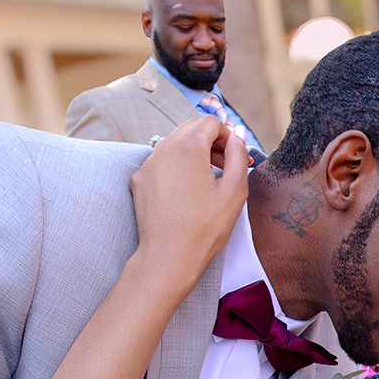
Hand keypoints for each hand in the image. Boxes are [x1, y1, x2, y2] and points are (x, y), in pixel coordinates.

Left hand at [128, 116, 248, 288]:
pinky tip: (186, 191)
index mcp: (189, 147)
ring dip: (194, 152)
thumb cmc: (204, 228)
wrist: (169, 256)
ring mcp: (148, 164)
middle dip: (211, 140)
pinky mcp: (139, 180)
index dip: (228, 136)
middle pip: (191, 127)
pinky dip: (176, 167)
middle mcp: (164, 148)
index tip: (235, 156)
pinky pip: (160, 161)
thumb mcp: (234, 190)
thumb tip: (237, 136)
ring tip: (207, 178)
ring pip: (174, 143)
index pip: (211, 122)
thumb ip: (238, 155)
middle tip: (225, 165)